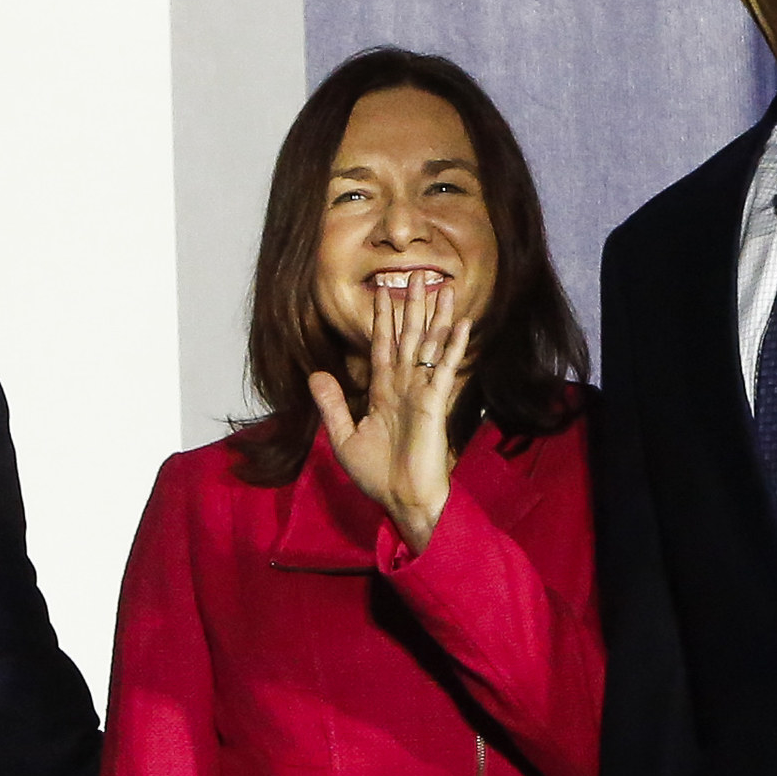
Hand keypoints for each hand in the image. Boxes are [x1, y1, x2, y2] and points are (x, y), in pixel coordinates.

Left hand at [308, 281, 470, 553]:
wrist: (402, 500)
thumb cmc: (378, 476)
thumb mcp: (344, 438)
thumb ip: (332, 404)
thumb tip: (315, 373)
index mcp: (383, 393)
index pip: (382, 347)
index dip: (382, 319)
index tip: (383, 293)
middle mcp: (404, 387)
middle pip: (407, 337)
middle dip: (410, 306)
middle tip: (415, 274)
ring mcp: (422, 393)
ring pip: (428, 346)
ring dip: (436, 317)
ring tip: (442, 287)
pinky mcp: (435, 404)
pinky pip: (443, 369)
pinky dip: (452, 346)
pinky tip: (461, 324)